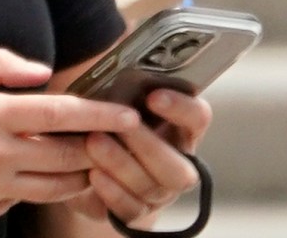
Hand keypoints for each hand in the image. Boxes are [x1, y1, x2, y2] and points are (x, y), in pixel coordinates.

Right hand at [0, 49, 143, 233]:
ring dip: (79, 173)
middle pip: (71, 155)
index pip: (61, 113)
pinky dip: (35, 187)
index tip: (129, 115)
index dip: (101, 114)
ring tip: (83, 159)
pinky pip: (24, 200)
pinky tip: (27, 174)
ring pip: (58, 186)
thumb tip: (40, 71)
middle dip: (100, 148)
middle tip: (114, 140)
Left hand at [65, 88, 211, 230]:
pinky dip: (112, 192)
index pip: (197, 118)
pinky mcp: (137, 213)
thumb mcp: (113, 104)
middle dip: (148, 144)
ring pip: (152, 186)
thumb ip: (123, 92)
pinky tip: (93, 175)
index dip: (181, 108)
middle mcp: (178, 164)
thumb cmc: (106, 123)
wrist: (88, 166)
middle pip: (178, 165)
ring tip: (93, 142)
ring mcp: (160, 193)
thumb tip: (114, 72)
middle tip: (119, 125)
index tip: (154, 95)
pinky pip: (131, 209)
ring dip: (122, 164)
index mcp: (180, 131)